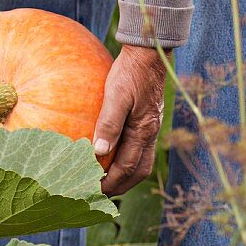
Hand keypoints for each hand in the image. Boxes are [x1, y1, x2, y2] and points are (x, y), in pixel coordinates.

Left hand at [93, 44, 168, 195]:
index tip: (95, 189)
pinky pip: (139, 145)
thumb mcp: (116, 95)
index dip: (112, 182)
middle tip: (101, 192)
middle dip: (121, 184)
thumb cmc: (130, 71)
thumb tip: (99, 152)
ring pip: (141, 159)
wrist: (148, 53)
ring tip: (107, 178)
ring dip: (126, 173)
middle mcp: (150, 133)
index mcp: (143, 131)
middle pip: (138, 170)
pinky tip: (113, 150)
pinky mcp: (147, 118)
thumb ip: (109, 123)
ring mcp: (151, 126)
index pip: (128, 168)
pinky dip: (128, 155)